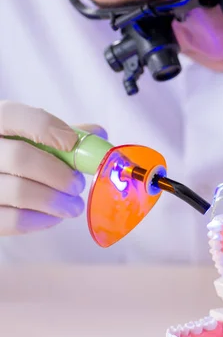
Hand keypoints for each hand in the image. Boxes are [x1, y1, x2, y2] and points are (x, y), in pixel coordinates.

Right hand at [0, 101, 106, 235]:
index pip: (14, 116)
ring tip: (73, 206)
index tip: (72, 143)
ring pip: (18, 192)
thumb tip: (98, 134)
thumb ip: (59, 132)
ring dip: (54, 201)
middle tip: (78, 185)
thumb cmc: (12, 153)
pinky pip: (10, 220)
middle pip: (20, 159)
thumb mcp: (28, 135)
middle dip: (59, 174)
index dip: (47, 128)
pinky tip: (53, 217)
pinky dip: (38, 220)